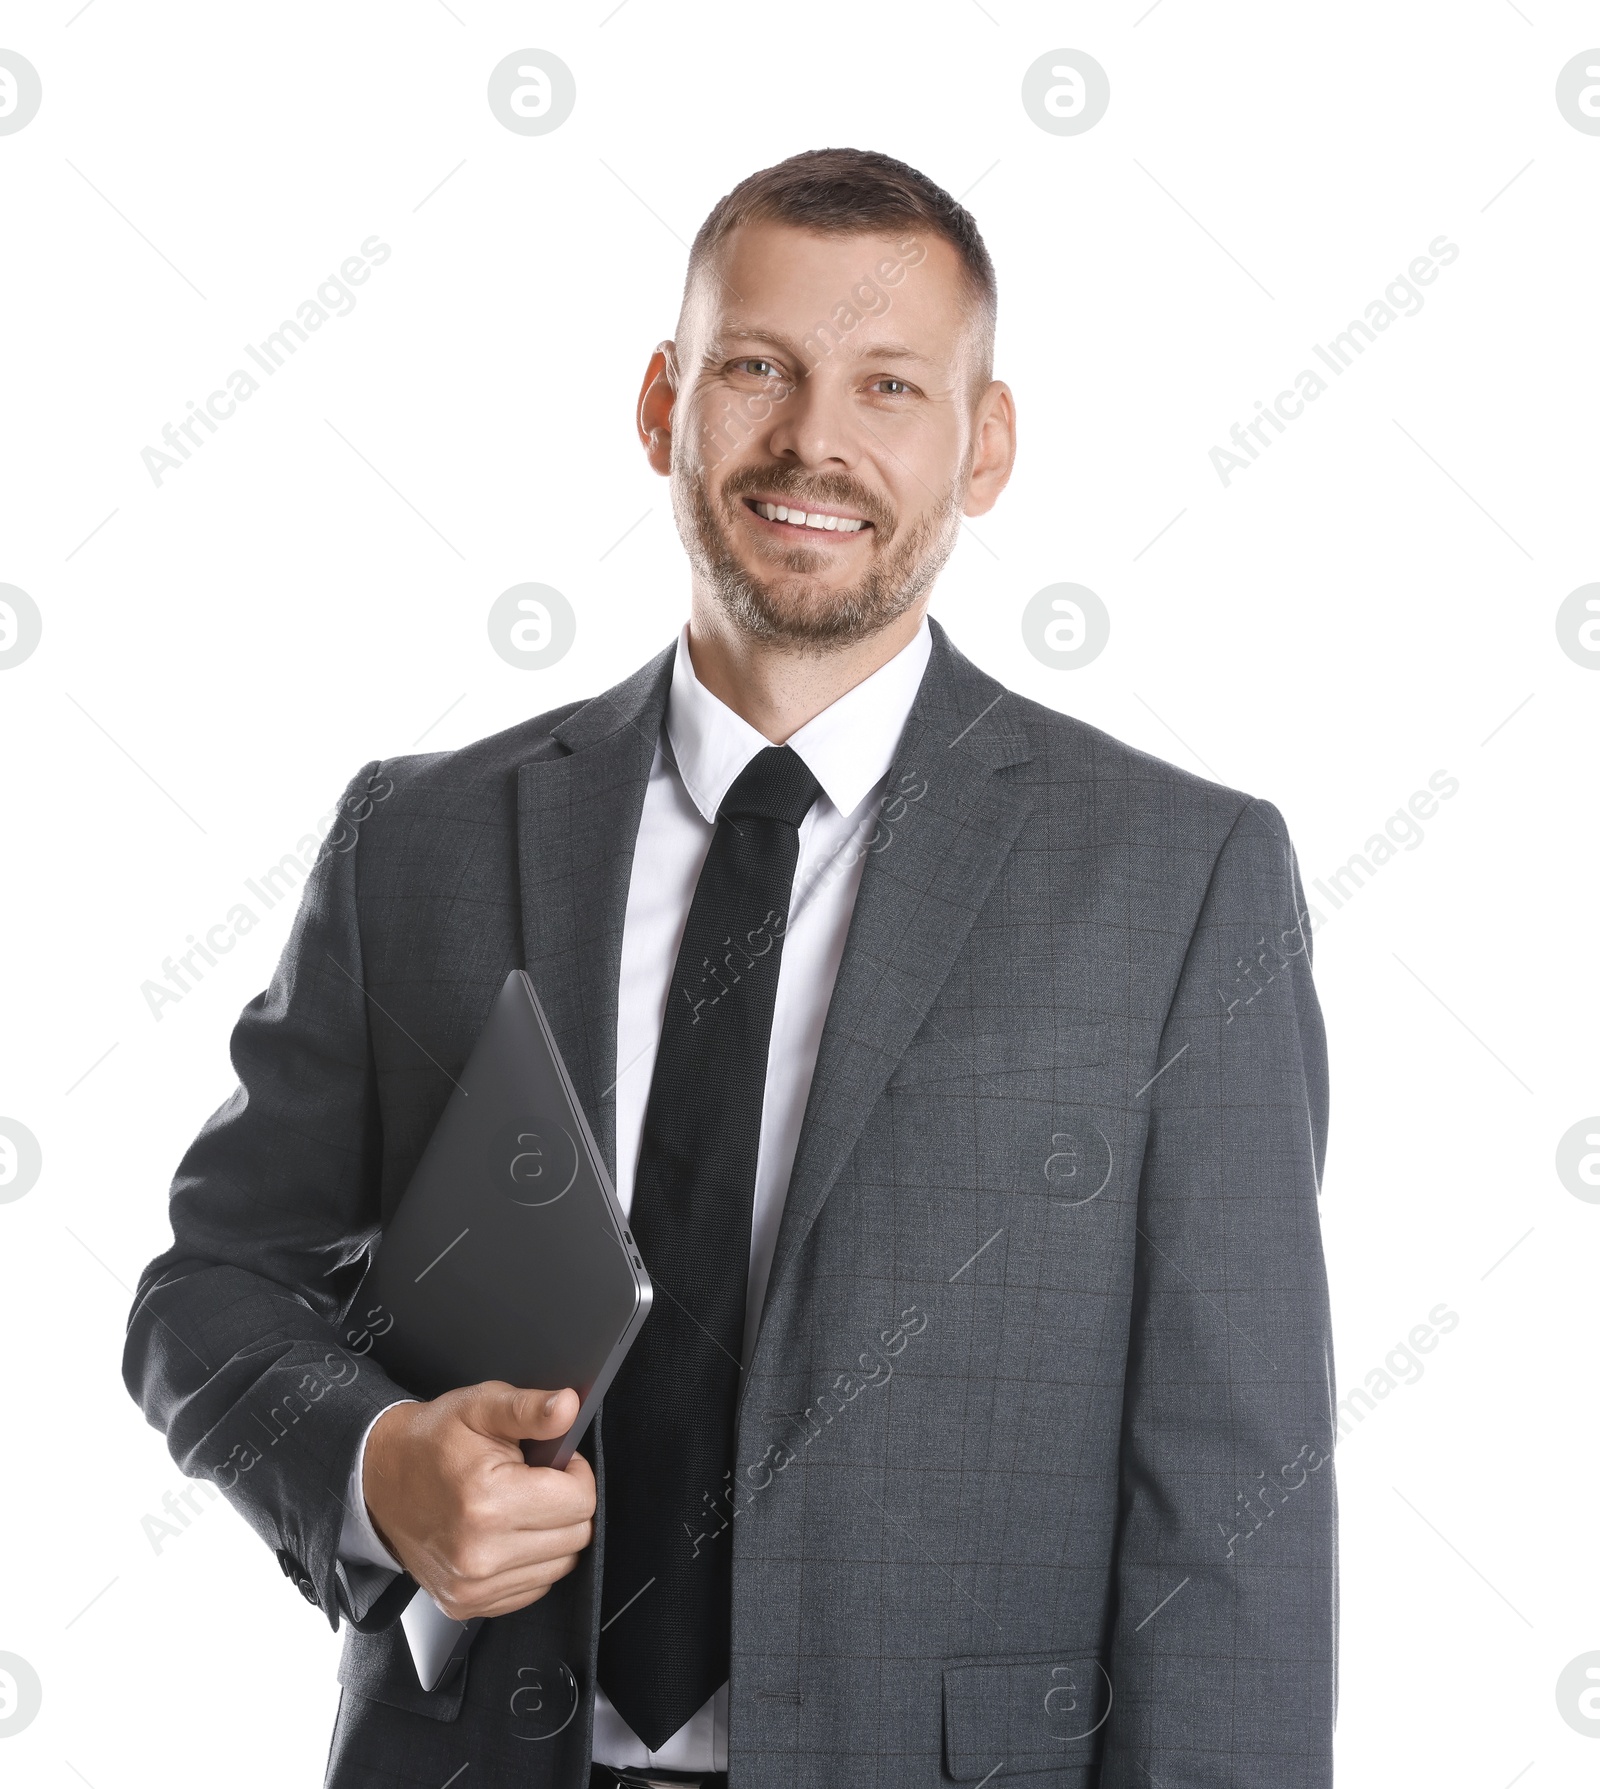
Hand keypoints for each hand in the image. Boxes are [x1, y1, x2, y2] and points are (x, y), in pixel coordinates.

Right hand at [362, 1381, 594, 1621]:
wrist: (380, 1478)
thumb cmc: (432, 1440)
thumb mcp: (481, 1405)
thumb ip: (530, 1408)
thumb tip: (568, 1407)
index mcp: (488, 1501)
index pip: (581, 1501)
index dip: (576, 1473)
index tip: (555, 1462)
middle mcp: (480, 1554)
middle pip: (575, 1537)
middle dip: (565, 1503)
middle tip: (534, 1481)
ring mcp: (472, 1586)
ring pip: (559, 1566)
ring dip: (550, 1535)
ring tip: (518, 1506)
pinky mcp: (466, 1604)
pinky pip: (533, 1589)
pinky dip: (531, 1562)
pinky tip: (506, 1534)